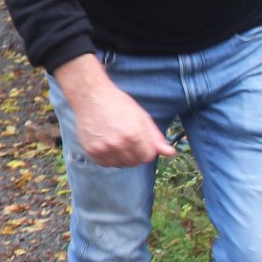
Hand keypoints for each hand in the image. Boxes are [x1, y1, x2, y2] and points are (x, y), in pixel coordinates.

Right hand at [51, 54, 175, 167]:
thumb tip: (170, 153)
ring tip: (117, 140)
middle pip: (135, 162)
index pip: (148, 157)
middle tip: (128, 138)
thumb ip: (156, 137)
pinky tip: (107, 143)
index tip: (141, 141)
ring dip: (122, 156)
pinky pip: (106, 164)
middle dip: (135, 153)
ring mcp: (104, 149)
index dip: (147, 149)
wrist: (91, 96)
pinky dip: (109, 157)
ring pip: (120, 164)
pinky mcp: (92, 151)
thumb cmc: (118, 103)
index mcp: (134, 135)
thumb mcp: (141, 116)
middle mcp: (119, 144)